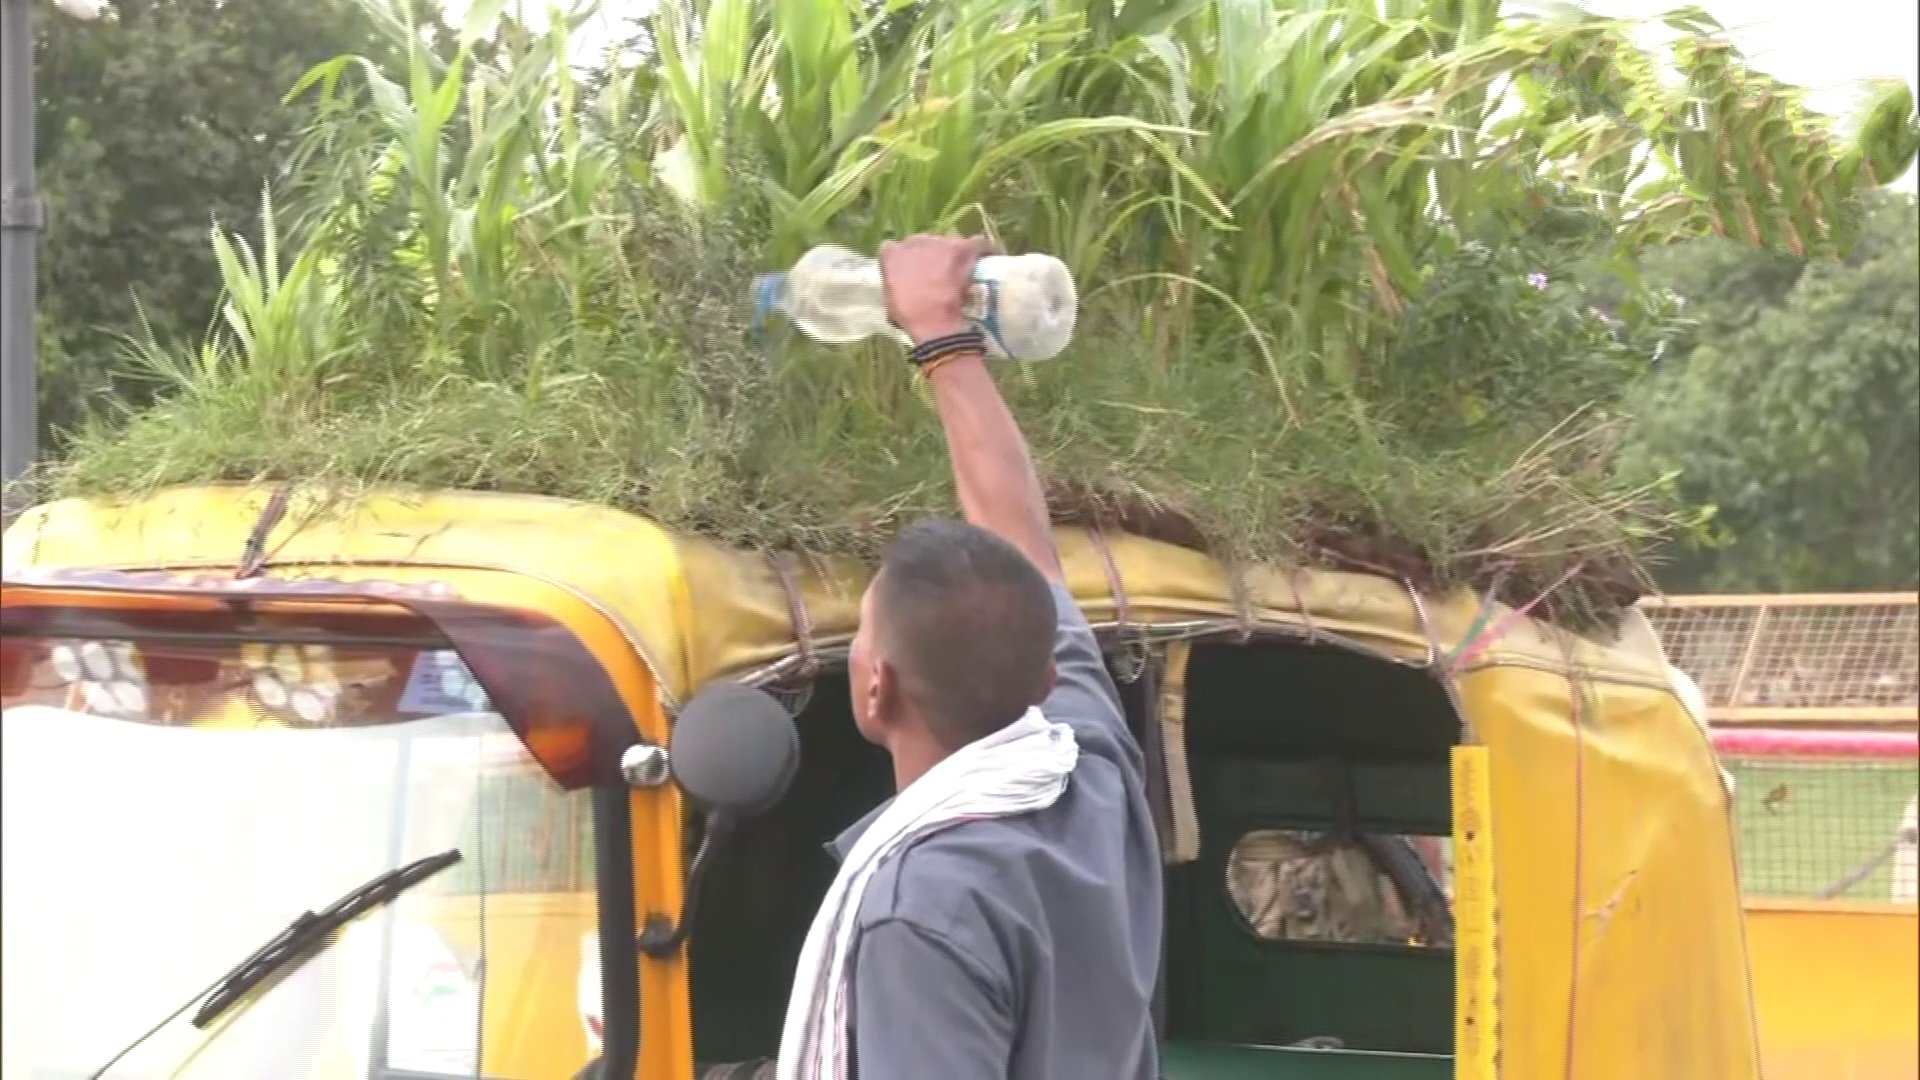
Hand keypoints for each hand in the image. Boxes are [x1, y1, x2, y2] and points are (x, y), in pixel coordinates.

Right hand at [877, 233, 998, 344]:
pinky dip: (985, 249)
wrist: (933, 321)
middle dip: (932, 256)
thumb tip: (906, 291)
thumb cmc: (911, 318)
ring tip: (963, 270)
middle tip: (941, 276)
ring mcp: (940, 242)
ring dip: (954, 254)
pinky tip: (989, 257)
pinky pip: (978, 243)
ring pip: (950, 242)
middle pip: (926, 243)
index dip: (909, 262)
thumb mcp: (892, 303)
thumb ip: (896, 287)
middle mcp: (914, 241)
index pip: (898, 249)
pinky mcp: (963, 248)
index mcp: (892, 254)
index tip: (915, 274)